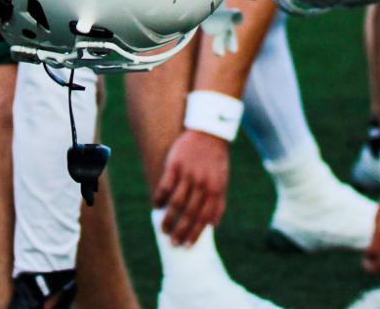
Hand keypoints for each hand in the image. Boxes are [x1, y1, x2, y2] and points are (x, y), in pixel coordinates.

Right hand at [151, 131, 229, 246]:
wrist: (209, 133)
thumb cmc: (215, 160)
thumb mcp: (222, 181)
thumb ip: (219, 203)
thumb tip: (213, 225)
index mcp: (215, 189)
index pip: (204, 217)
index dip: (195, 234)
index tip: (187, 246)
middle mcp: (202, 183)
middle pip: (189, 213)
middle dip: (180, 231)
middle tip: (172, 242)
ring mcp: (188, 174)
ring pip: (176, 202)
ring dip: (168, 218)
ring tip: (163, 228)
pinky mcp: (175, 164)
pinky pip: (165, 185)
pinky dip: (160, 197)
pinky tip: (157, 205)